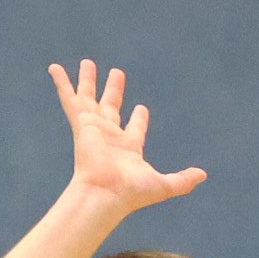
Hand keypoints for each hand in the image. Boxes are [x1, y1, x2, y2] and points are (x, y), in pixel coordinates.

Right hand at [52, 59, 204, 214]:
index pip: (134, 128)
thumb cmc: (131, 192)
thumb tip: (203, 175)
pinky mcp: (81, 124)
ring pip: (89, 98)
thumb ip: (182, 180)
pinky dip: (62, 83)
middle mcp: (110, 136)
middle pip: (111, 107)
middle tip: (117, 73)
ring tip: (88, 63)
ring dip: (89, 81)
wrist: (105, 194)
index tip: (141, 108)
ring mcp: (94, 128)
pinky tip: (55, 68)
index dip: (139, 118)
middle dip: (113, 91)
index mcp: (128, 148)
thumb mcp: (164, 185)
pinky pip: (70, 99)